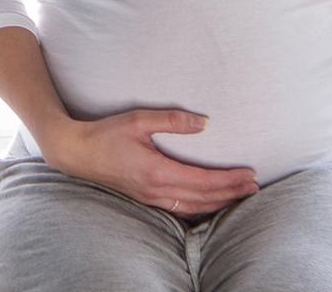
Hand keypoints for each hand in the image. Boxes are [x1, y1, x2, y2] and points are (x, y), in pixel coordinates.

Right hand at [46, 109, 259, 220]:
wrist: (76, 153)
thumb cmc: (106, 134)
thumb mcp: (139, 120)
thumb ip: (173, 120)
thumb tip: (204, 123)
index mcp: (157, 171)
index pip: (203, 180)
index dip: (229, 179)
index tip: (249, 174)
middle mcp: (156, 190)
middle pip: (203, 197)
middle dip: (231, 192)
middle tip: (255, 187)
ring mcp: (150, 198)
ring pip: (193, 208)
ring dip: (219, 203)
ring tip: (241, 197)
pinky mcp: (145, 199)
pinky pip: (180, 211)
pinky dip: (201, 210)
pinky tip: (211, 206)